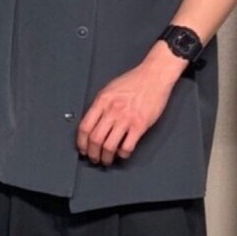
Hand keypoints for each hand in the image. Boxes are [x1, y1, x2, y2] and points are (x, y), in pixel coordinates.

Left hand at [76, 46, 184, 165]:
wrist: (154, 75)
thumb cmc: (134, 81)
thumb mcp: (110, 89)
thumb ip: (100, 105)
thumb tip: (92, 123)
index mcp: (102, 101)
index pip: (84, 127)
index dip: (81, 142)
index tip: (83, 149)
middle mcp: (112, 110)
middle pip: (95, 139)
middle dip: (92, 153)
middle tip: (94, 158)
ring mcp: (126, 118)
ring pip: (109, 146)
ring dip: (106, 157)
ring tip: (107, 160)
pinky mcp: (140, 125)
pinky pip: (127, 146)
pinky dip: (123, 154)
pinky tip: (123, 153)